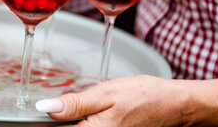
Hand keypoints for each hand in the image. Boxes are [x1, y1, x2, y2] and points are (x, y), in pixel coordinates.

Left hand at [36, 75, 184, 126]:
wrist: (173, 105)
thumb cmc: (144, 96)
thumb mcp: (106, 93)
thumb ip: (74, 103)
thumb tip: (46, 108)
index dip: (50, 119)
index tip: (44, 110)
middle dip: (63, 121)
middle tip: (67, 106)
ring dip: (75, 121)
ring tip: (83, 109)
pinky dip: (86, 123)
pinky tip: (92, 115)